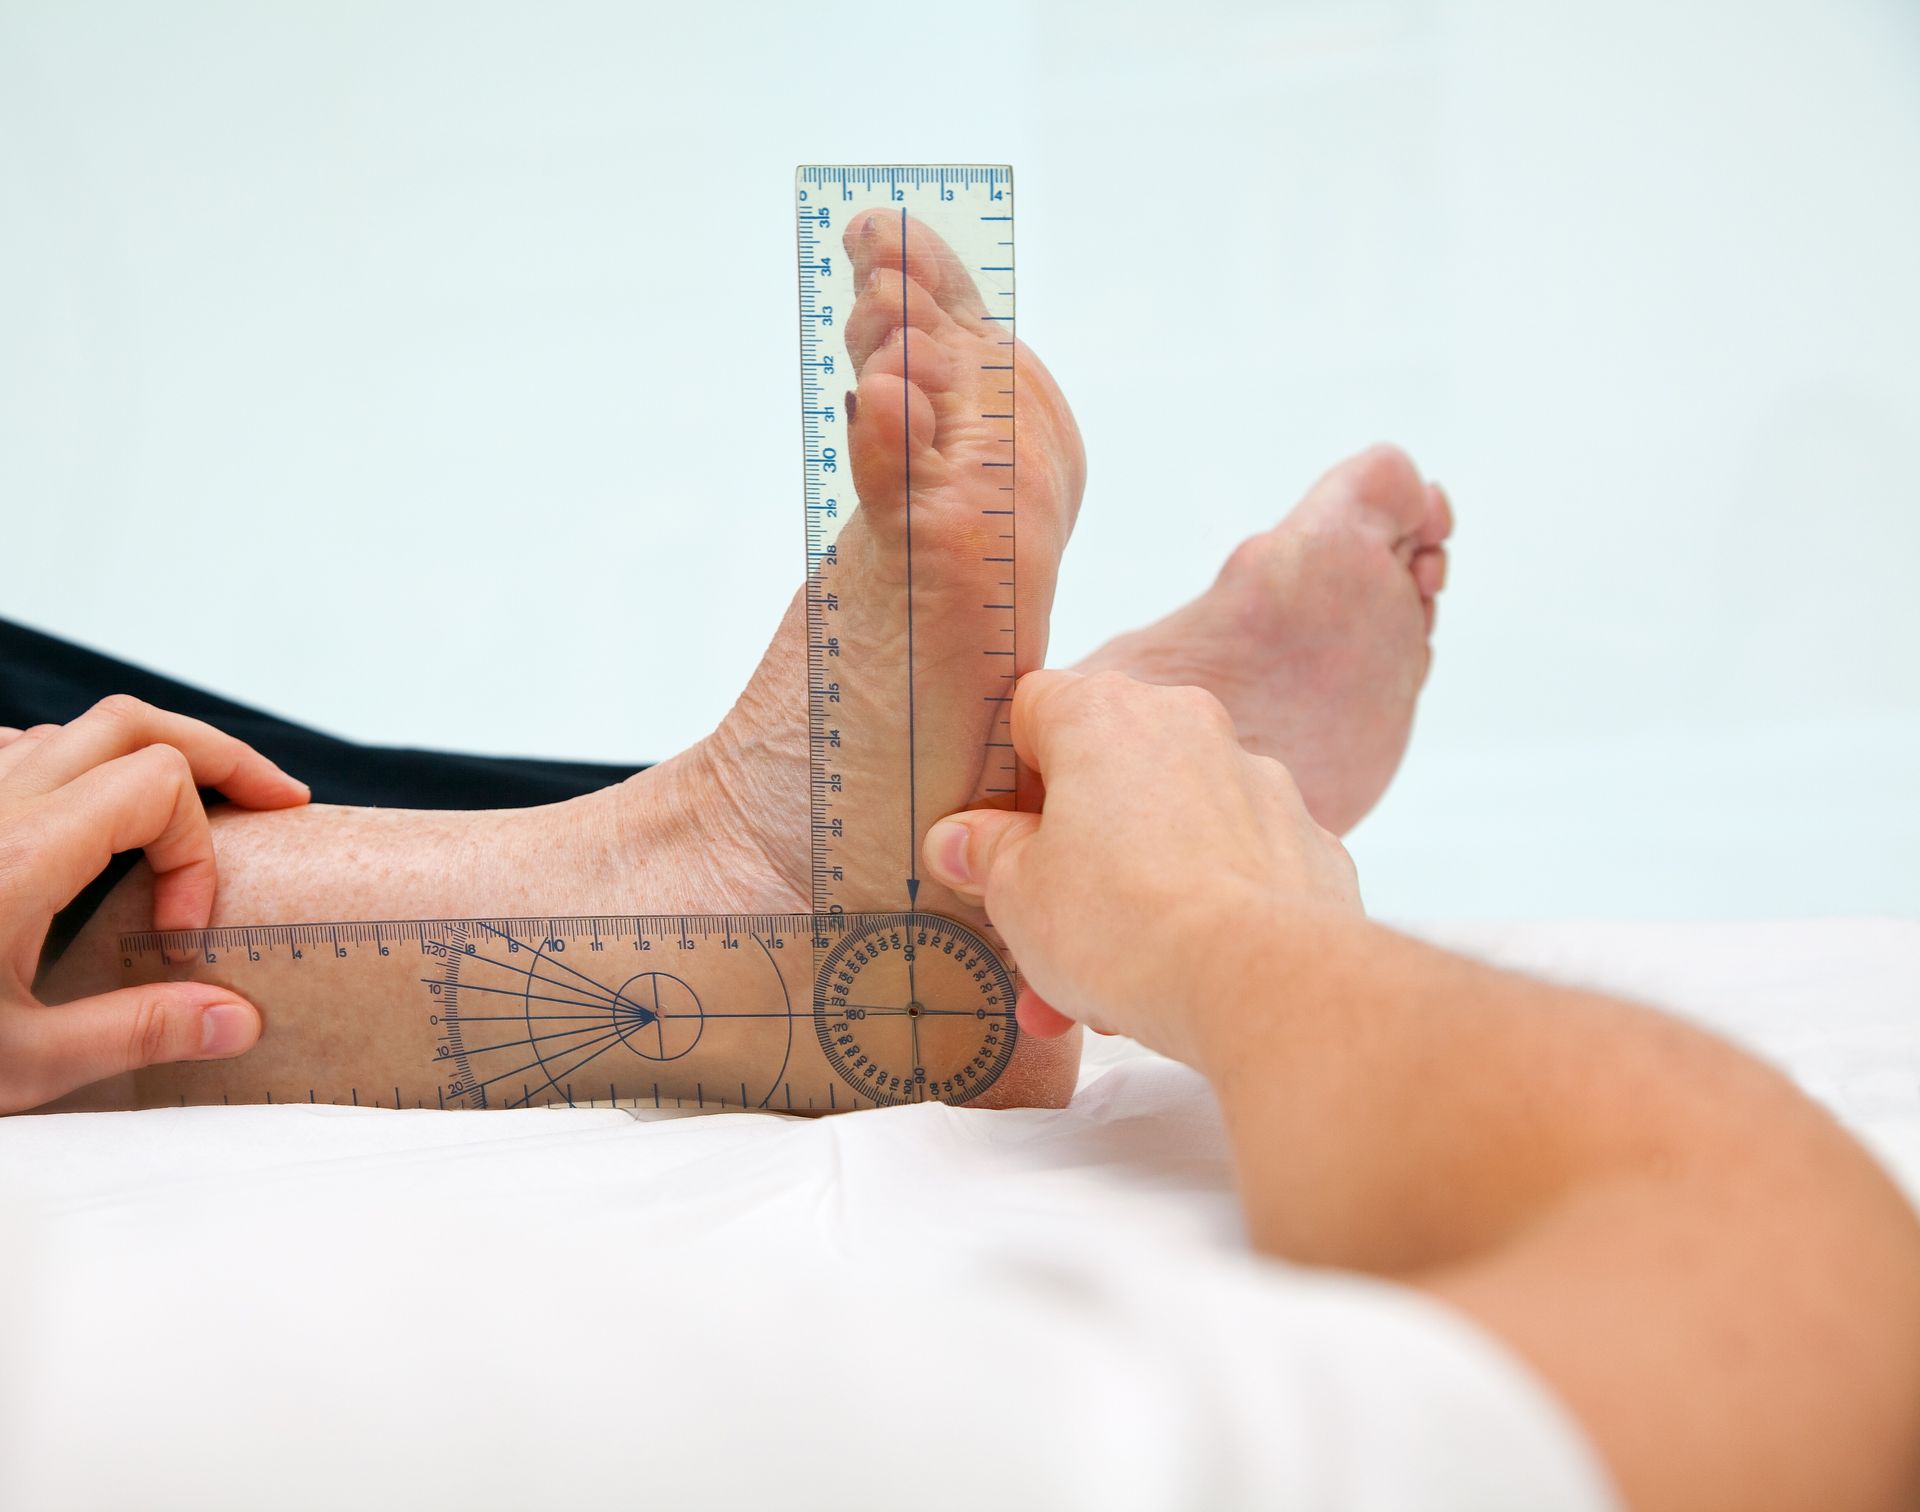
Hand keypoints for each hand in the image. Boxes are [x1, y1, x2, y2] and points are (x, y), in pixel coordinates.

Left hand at [0, 696, 309, 1112]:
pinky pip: (16, 754)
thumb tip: (234, 1020)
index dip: (200, 851)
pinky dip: (75, 770)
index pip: (162, 786)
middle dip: (217, 754)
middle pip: (134, 722)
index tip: (180, 935)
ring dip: (146, 759)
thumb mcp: (18, 1064)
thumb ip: (136, 1032)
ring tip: (190, 813)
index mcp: (20, 853)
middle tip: (273, 798)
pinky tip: (86, 825)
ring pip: (73, 730)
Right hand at [922, 670, 1359, 1066]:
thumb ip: (986, 854)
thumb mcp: (1017, 896)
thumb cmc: (1125, 923)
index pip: (1034, 708)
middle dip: (1070, 854)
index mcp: (1103, 716)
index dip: (1007, 776)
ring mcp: (1255, 780)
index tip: (997, 838)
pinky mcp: (1305, 841)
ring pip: (1171, 826)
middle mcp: (1185, 726)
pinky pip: (1234, 864)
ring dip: (1134, 889)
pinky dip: (1207, 906)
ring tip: (1105, 986)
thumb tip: (959, 839)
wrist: (1261, 982)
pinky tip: (1187, 972)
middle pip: (1106, 775)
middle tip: (1042, 929)